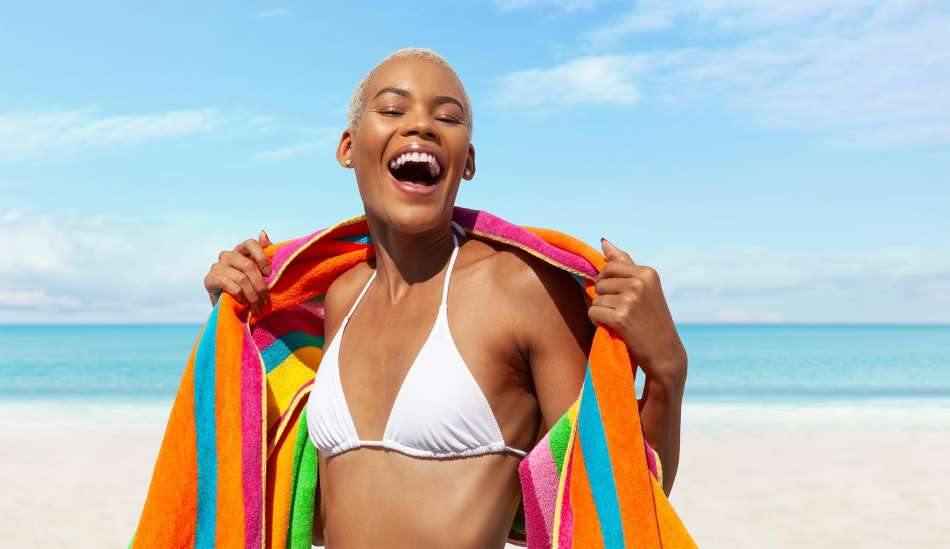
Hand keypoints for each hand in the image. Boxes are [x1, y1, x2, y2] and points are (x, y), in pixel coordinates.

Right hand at [203, 230, 272, 311]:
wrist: (233, 309)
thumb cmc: (251, 288)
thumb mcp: (263, 272)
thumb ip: (266, 252)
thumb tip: (262, 232)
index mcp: (241, 250)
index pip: (251, 243)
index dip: (262, 257)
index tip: (269, 274)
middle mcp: (228, 255)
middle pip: (248, 265)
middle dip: (260, 285)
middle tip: (265, 300)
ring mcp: (217, 266)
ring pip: (240, 277)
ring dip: (252, 295)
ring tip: (257, 306)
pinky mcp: (209, 279)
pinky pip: (226, 283)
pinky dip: (238, 294)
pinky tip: (243, 302)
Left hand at [587, 237, 686, 388]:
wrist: (665, 353)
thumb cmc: (651, 320)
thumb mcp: (644, 288)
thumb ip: (624, 264)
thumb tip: (604, 241)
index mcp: (647, 272)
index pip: (609, 267)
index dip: (609, 283)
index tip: (622, 297)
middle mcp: (640, 283)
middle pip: (600, 282)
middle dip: (604, 297)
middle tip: (623, 311)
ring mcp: (631, 300)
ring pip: (595, 299)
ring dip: (602, 312)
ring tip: (622, 321)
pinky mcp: (621, 318)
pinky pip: (593, 313)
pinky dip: (599, 323)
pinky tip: (615, 328)